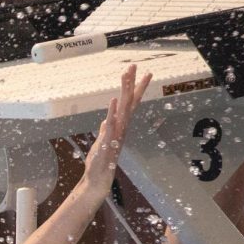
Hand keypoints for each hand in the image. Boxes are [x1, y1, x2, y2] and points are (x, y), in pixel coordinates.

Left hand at [82, 64, 150, 187]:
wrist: (99, 178)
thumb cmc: (101, 161)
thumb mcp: (102, 141)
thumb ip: (106, 129)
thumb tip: (107, 120)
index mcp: (120, 126)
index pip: (130, 104)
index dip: (136, 88)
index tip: (144, 72)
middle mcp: (121, 128)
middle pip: (129, 102)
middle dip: (132, 83)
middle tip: (135, 65)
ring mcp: (116, 134)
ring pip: (122, 109)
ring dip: (124, 91)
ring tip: (126, 75)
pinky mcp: (107, 142)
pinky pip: (111, 125)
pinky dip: (113, 112)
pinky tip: (115, 100)